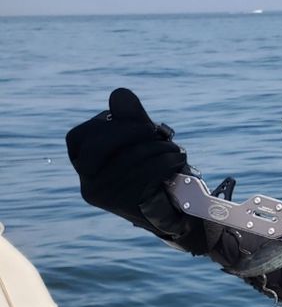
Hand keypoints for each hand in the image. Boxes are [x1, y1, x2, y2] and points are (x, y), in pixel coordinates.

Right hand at [66, 88, 201, 250]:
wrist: (177, 213)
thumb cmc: (155, 172)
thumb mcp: (143, 142)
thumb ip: (131, 118)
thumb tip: (120, 93)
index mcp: (84, 166)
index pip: (78, 138)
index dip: (105, 125)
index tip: (134, 122)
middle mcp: (88, 183)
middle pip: (96, 147)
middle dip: (128, 132)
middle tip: (154, 130)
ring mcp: (106, 196)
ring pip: (128, 159)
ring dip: (157, 148)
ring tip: (176, 150)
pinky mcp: (127, 205)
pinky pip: (145, 174)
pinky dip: (166, 162)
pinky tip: (177, 161)